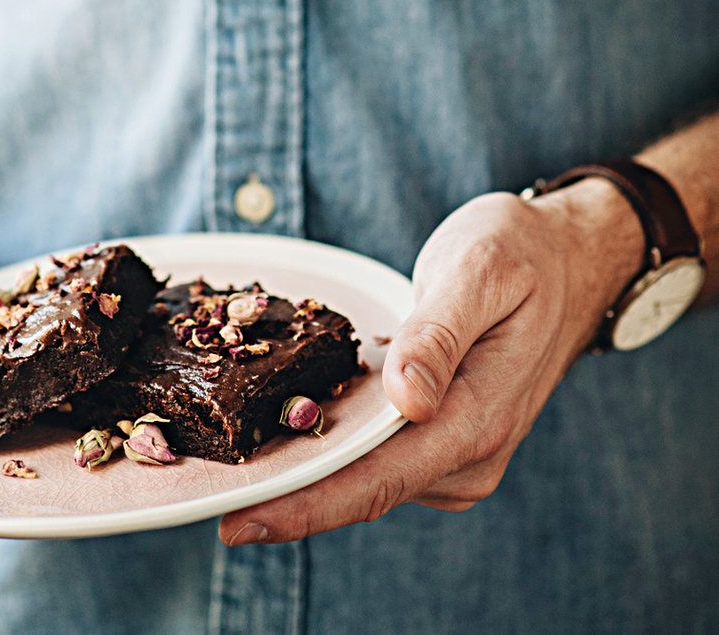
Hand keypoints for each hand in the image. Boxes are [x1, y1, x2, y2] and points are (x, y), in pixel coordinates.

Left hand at [220, 184, 643, 544]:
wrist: (569, 259)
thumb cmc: (522, 254)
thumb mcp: (481, 269)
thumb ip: (439, 331)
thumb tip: (407, 397)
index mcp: (477, 419)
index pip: (378, 480)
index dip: (304, 505)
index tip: (236, 519)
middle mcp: (468, 455)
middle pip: (360, 489)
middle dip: (285, 494)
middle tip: (205, 490)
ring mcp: (456, 455)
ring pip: (363, 477)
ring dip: (302, 470)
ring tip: (226, 457)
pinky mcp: (440, 441)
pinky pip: (374, 456)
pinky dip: (327, 448)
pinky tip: (280, 430)